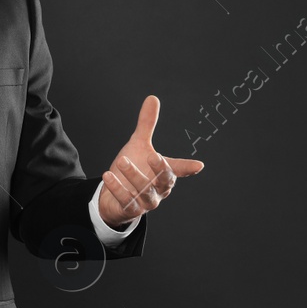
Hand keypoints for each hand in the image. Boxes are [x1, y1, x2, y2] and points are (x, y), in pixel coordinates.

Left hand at [97, 95, 203, 227]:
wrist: (113, 197)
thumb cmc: (132, 170)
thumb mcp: (138, 145)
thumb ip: (147, 125)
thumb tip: (152, 98)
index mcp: (163, 173)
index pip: (178, 169)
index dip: (188, 167)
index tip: (198, 165)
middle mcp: (158, 189)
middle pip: (164, 181)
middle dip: (161, 170)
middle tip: (154, 156)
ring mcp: (145, 201)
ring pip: (144, 191)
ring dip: (134, 176)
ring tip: (122, 160)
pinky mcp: (130, 210)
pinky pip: (126, 201)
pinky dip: (118, 189)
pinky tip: (108, 175)